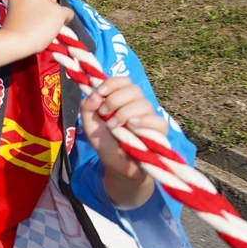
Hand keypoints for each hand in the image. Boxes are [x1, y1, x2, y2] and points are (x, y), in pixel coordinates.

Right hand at [2, 0, 73, 53]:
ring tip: (44, 28)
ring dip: (53, 15)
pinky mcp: (58, 10)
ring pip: (56, 6)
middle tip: (38, 22)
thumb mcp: (13, 11)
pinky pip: (68, 13)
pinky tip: (56, 28)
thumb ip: (25, 4)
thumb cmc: (13, 32)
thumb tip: (40, 9)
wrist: (16, 41)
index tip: (33, 7)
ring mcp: (47, 1)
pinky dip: (64, 20)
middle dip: (46, 7)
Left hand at [81, 77, 168, 199]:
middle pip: (133, 89)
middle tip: (104, 114)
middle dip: (115, 99)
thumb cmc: (105, 143)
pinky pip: (157, 121)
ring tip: (114, 126)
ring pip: (143, 104)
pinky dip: (143, 121)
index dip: (111, 83)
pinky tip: (132, 126)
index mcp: (121, 99)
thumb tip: (94, 95)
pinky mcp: (159, 132)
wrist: (117, 166)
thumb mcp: (90, 125)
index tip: (99, 92)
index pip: (122, 81)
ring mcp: (149, 117)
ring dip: (125, 112)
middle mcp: (137, 105)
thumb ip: (87, 108)